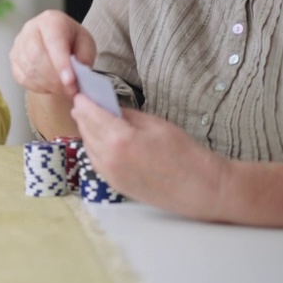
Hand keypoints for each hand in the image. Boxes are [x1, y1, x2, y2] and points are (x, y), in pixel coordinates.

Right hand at [9, 10, 96, 98]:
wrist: (57, 45)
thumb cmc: (72, 42)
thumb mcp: (86, 44)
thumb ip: (84, 57)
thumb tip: (77, 73)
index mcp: (51, 20)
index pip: (53, 41)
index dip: (61, 63)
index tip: (70, 82)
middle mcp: (31, 28)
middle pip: (36, 54)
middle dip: (54, 77)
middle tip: (70, 90)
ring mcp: (19, 44)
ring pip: (29, 68)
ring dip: (47, 84)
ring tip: (63, 89)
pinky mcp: (13, 59)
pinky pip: (22, 77)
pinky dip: (38, 87)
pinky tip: (50, 86)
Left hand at [72, 96, 228, 218]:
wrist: (201, 188)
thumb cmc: (184, 153)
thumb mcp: (155, 124)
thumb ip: (127, 115)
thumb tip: (108, 108)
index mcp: (119, 139)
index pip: (90, 115)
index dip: (84, 102)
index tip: (81, 94)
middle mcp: (109, 159)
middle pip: (85, 131)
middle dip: (83, 116)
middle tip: (83, 104)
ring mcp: (110, 175)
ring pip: (88, 147)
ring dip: (87, 132)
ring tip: (91, 121)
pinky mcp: (115, 185)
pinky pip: (96, 162)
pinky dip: (94, 148)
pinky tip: (101, 141)